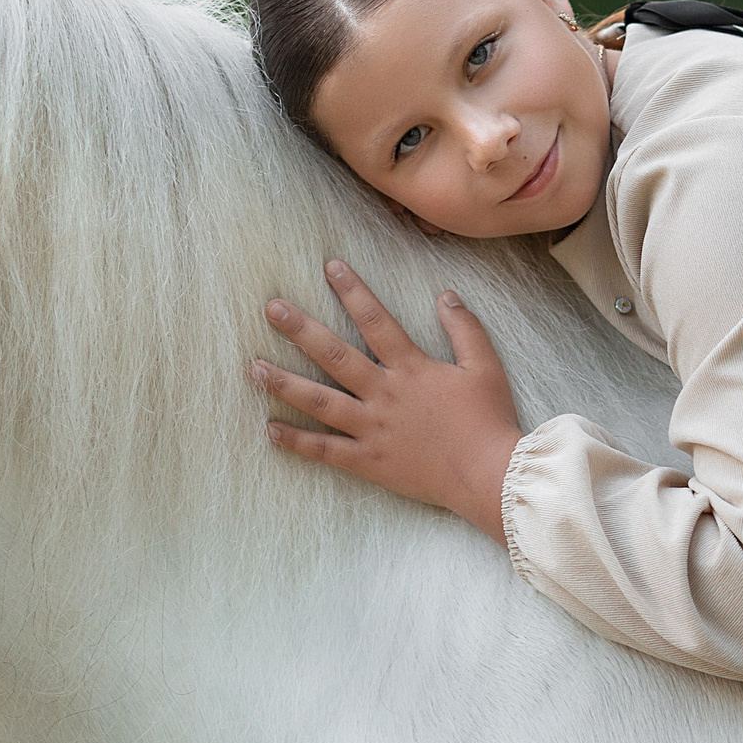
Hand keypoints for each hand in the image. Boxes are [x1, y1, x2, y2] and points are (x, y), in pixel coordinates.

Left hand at [255, 260, 523, 542]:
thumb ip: (464, 329)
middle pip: (335, 356)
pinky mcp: (369, 461)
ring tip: (254, 368)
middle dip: (301, 329)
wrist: (489, 477)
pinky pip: (326, 451)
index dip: (352, 290)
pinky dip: (297, 441)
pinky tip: (269, 429)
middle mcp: (385, 394)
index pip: (375, 320)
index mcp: (411, 368)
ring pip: (320, 402)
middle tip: (270, 308)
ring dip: (285, 383)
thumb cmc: (489, 421)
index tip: (329, 266)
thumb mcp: (485, 367)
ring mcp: (373, 429)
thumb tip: (445, 295)